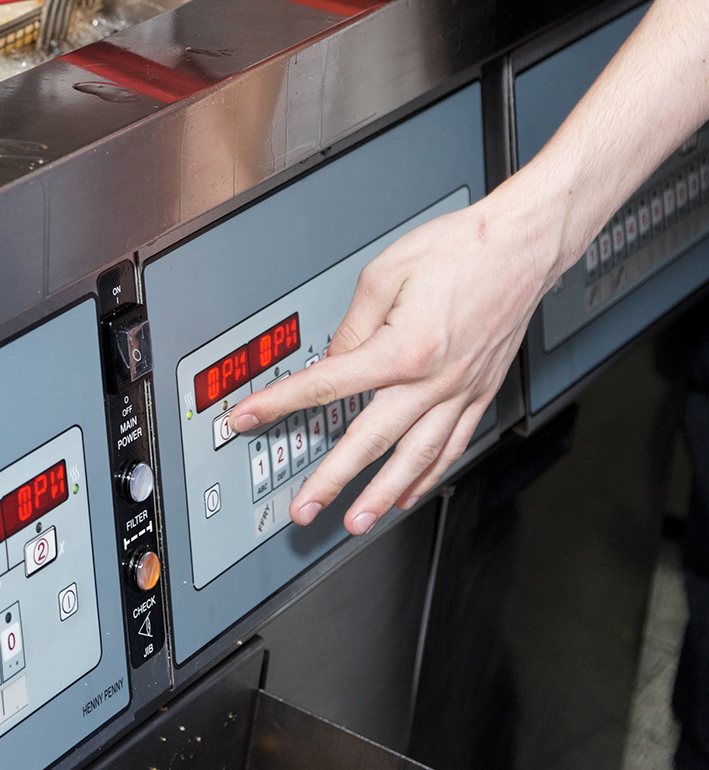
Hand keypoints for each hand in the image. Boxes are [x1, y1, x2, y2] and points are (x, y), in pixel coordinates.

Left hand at [224, 192, 559, 534]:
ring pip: (417, 458)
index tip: (246, 420)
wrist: (522, 247)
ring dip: (383, 496)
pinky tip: (409, 494)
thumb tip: (333, 361)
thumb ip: (351, 328)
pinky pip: (453, 445)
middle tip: (305, 509)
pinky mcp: (481, 392)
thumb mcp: (383, 275)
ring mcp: (461, 391)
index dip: (279, 405)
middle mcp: (434, 380)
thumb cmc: (458, 251)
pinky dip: (429, 476)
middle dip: (332, 481)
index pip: (325, 386)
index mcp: (403, 350)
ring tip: (356, 522)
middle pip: (370, 441)